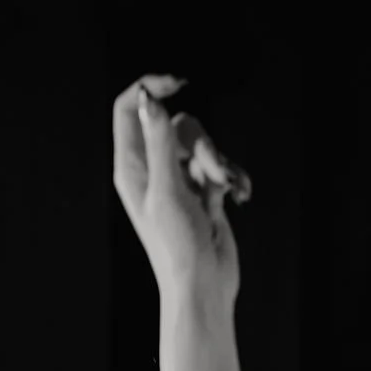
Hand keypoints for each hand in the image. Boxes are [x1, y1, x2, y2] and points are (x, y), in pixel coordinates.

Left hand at [112, 73, 250, 305]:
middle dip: (202, 142)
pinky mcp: (206, 192)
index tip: (177, 84)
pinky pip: (221, 166)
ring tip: (230, 190)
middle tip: (212, 172)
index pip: (129, 109)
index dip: (149, 89)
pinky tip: (241, 196)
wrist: (204, 286)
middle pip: (176, 124)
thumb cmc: (177, 246)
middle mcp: (153, 170)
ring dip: (220, 163)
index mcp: (132, 168)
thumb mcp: (166, 191)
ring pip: (203, 145)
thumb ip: (159, 142)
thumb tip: (149, 97)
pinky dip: (234, 177)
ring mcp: (181, 181)